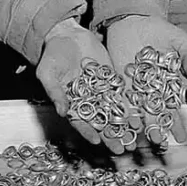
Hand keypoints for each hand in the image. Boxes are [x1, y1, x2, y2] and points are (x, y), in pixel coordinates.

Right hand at [37, 18, 126, 153]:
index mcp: (71, 103)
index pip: (80, 122)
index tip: (97, 142)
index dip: (88, 132)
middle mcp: (88, 102)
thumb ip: (55, 92)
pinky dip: (130, 107)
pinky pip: (122, 96)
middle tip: (122, 150)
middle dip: (111, 137)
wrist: (67, 35)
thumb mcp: (48, 73)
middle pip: (100, 123)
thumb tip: (61, 112)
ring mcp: (101, 92)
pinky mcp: (112, 81)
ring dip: (124, 127)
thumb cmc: (53, 56)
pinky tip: (139, 118)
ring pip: (114, 113)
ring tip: (134, 139)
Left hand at [106, 15, 186, 143]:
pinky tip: (135, 127)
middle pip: (168, 108)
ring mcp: (141, 88)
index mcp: (173, 77)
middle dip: (174, 124)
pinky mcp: (124, 86)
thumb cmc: (157, 28)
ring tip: (158, 139)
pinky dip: (131, 115)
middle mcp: (158, 87)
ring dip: (153, 125)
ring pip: (149, 110)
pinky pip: (128, 103)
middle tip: (180, 139)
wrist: (131, 21)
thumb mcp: (179, 38)